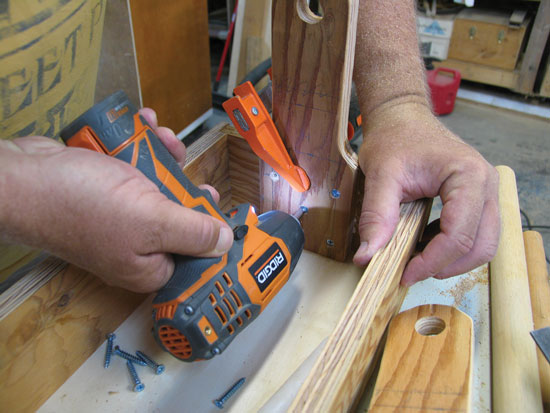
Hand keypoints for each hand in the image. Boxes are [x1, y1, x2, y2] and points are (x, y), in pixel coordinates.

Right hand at [0, 109, 232, 292]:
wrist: (23, 178)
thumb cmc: (86, 204)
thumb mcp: (151, 220)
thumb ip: (193, 232)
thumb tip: (225, 243)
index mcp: (148, 266)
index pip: (194, 256)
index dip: (209, 230)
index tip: (216, 201)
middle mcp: (136, 246)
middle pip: (178, 216)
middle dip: (183, 181)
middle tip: (184, 160)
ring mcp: (119, 218)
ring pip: (156, 188)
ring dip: (162, 156)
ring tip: (159, 133)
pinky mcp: (104, 193)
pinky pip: (133, 171)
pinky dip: (139, 148)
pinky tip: (142, 125)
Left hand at [353, 102, 499, 285]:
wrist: (401, 117)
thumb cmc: (394, 138)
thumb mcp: (380, 176)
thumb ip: (376, 216)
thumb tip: (366, 256)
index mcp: (468, 176)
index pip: (459, 235)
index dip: (432, 262)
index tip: (405, 274)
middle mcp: (487, 184)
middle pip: (481, 246)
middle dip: (446, 266)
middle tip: (411, 272)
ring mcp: (486, 191)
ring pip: (483, 244)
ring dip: (452, 260)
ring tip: (417, 260)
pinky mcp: (478, 197)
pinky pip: (475, 233)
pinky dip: (452, 248)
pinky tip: (424, 245)